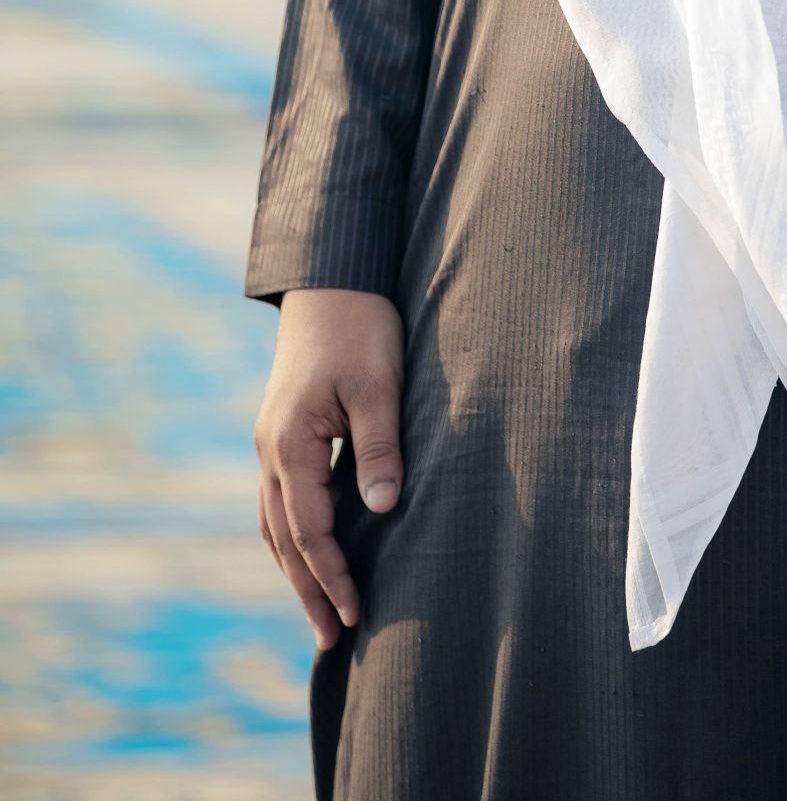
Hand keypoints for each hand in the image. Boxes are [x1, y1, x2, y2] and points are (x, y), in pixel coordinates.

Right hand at [254, 288, 404, 650]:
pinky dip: (292, 536)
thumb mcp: (379, 384)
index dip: (334, 577)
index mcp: (290, 444)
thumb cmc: (361, 327)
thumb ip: (378, 447)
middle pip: (284, 540)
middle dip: (308, 592)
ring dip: (296, 570)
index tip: (357, 615)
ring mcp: (271, 443)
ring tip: (319, 613)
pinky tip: (310, 552)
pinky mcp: (283, 432)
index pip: (310, 532)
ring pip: (276, 524)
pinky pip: (280, 501)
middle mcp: (270, 451)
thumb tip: (380, 510)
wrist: (332, 279)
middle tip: (332, 643)